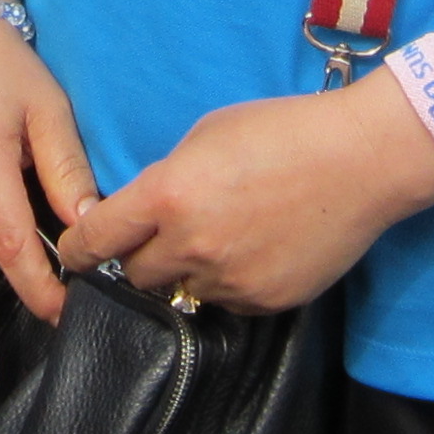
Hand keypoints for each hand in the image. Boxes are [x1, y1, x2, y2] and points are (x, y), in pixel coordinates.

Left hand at [55, 78, 433, 316]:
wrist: (361, 160)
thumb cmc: (283, 132)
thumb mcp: (206, 135)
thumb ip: (166, 179)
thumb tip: (145, 212)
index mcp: (167, 197)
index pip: (96, 239)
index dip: (76, 249)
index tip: (73, 252)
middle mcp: (192, 246)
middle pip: (136, 274)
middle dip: (140, 256)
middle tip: (163, 235)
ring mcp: (230, 281)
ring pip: (184, 290)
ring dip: (189, 270)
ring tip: (226, 234)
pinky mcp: (265, 302)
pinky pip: (228, 301)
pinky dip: (230, 281)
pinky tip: (257, 247)